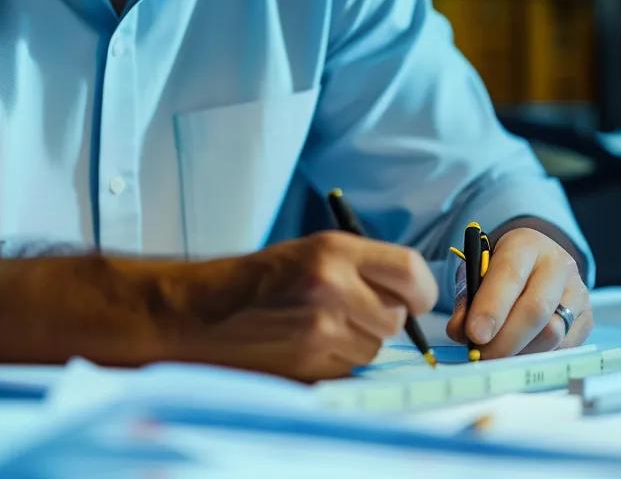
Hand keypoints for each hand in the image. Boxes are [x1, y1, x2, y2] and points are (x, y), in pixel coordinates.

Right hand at [173, 232, 437, 381]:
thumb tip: (411, 295)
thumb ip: (362, 267)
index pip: (410, 271)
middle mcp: (332, 285)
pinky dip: (335, 363)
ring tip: (317, 328)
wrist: (202, 311)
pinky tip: (305, 346)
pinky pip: (349, 370)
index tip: (413, 300)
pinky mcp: (309, 363)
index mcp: (335, 250)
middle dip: (380, 320)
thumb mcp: (312, 252)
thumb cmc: (259, 280)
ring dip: (356, 343)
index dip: (419, 291)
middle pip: (395, 318)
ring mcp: (320, 328)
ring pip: (374, 348)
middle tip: (348, 313)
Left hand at [445, 226, 591, 357]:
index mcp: (526, 244)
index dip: (491, 308)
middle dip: (504, 340)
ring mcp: (577, 291)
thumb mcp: (477, 274)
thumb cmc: (500, 273)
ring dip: (520, 352)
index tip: (474, 335)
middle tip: (480, 355)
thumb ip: (466, 301)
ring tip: (496, 355)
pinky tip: (518, 353)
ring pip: (552, 333)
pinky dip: (536, 356)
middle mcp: (558, 264)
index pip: (510, 275)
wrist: (536, 266)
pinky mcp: (587, 318)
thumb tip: (461, 333)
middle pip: (536, 309)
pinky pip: (563, 347)